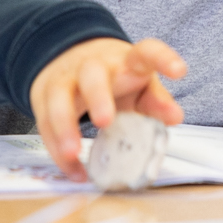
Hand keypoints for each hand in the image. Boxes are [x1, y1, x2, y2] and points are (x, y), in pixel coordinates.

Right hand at [27, 38, 186, 179]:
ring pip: (59, 98)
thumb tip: (175, 117)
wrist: (70, 57)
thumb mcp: (140, 85)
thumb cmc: (115, 76)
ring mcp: (65, 79)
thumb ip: (157, 101)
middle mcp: (93, 65)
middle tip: (105, 122)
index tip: (180, 71)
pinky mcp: (43, 97)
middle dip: (98, 97)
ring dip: (64, 127)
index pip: (147, 52)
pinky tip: (73, 170)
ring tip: (74, 153)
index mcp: (126, 61)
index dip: (164, 59)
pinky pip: (45, 123)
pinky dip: (56, 149)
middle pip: (92, 74)